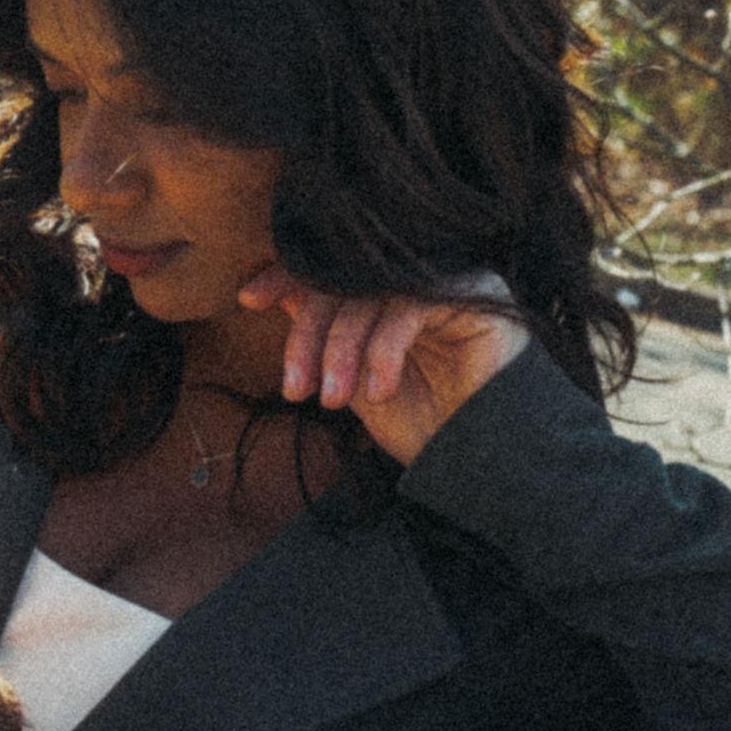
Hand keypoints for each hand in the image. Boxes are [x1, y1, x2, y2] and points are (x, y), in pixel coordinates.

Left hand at [235, 266, 529, 466]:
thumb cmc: (423, 425)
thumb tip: (277, 293)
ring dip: (342, 349)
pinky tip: (378, 389)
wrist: (481, 462)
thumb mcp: (353, 383)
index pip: (330, 268)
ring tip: (334, 399)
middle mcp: (417, 278)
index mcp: (386, 292)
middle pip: (344, 280)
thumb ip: (323, 337)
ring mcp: (448, 281)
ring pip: (373, 292)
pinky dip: (384, 349)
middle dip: (309, 336)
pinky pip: (412, 305)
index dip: (287, 275)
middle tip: (297, 390)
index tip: (249, 299)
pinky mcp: (478, 294)